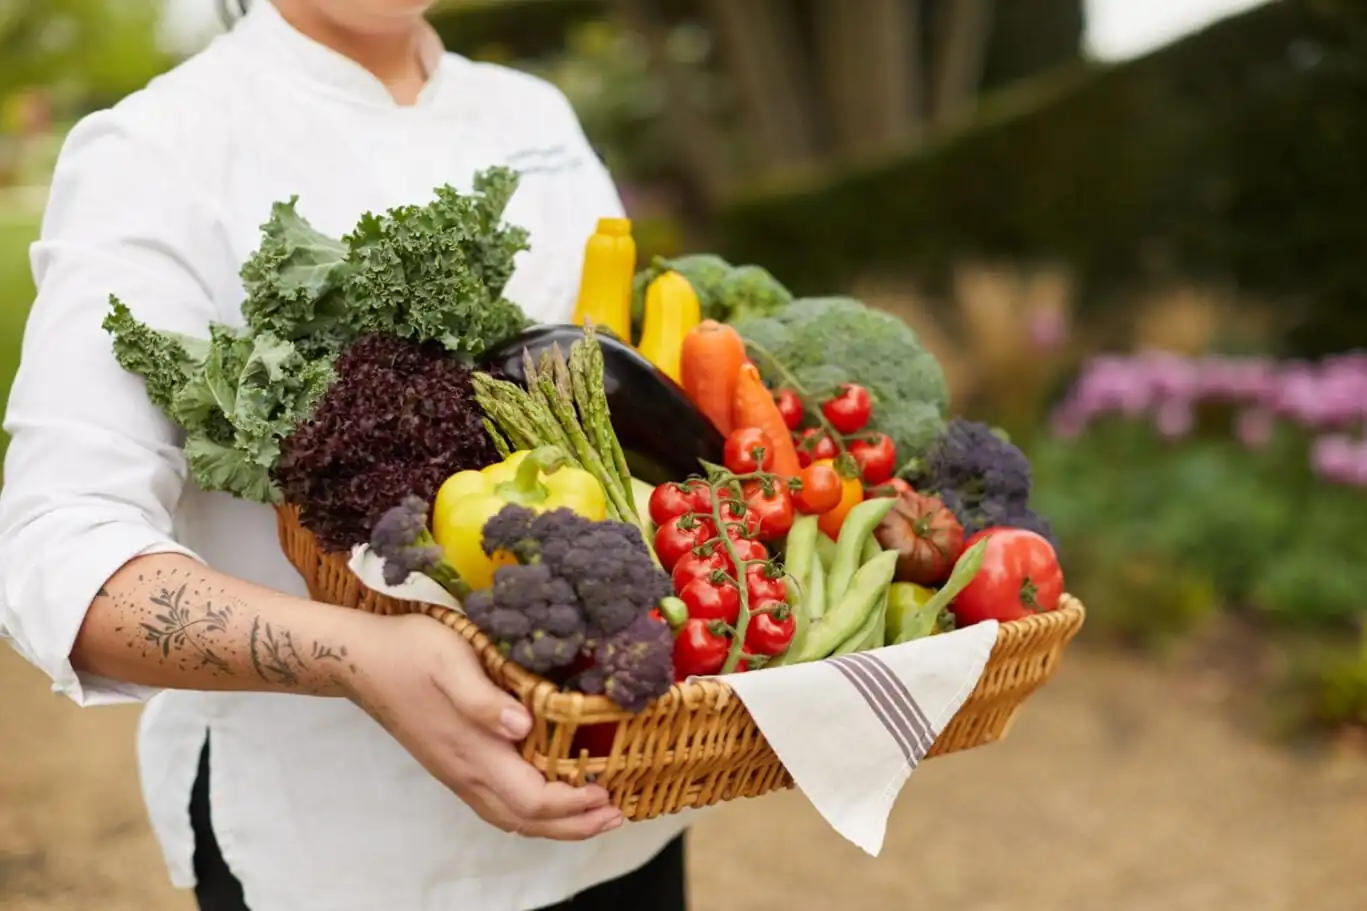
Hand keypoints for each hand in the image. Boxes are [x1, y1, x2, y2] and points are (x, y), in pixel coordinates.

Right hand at [341, 611, 623, 839]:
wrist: (362, 661)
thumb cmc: (410, 652)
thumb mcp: (450, 661)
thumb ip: (484, 699)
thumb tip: (523, 726)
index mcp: (472, 751)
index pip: (531, 799)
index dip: (572, 803)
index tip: (606, 790)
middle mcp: (466, 773)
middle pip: (527, 820)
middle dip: (575, 824)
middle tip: (617, 813)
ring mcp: (457, 774)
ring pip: (512, 818)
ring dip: (557, 824)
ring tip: (593, 813)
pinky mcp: (453, 766)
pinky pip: (498, 806)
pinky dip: (532, 813)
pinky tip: (548, 799)